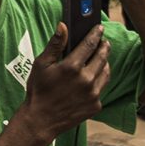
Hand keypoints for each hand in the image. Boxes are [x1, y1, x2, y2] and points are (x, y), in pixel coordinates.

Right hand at [18, 24, 109, 143]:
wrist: (41, 120)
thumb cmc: (39, 90)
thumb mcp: (41, 64)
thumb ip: (55, 44)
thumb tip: (63, 25)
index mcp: (71, 67)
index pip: (89, 44)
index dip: (96, 34)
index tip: (100, 28)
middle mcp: (85, 80)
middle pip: (102, 57)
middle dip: (104, 47)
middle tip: (104, 42)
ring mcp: (92, 94)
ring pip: (105, 72)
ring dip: (104, 63)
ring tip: (101, 59)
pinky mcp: (96, 105)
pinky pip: (101, 89)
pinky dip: (99, 81)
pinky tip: (92, 79)